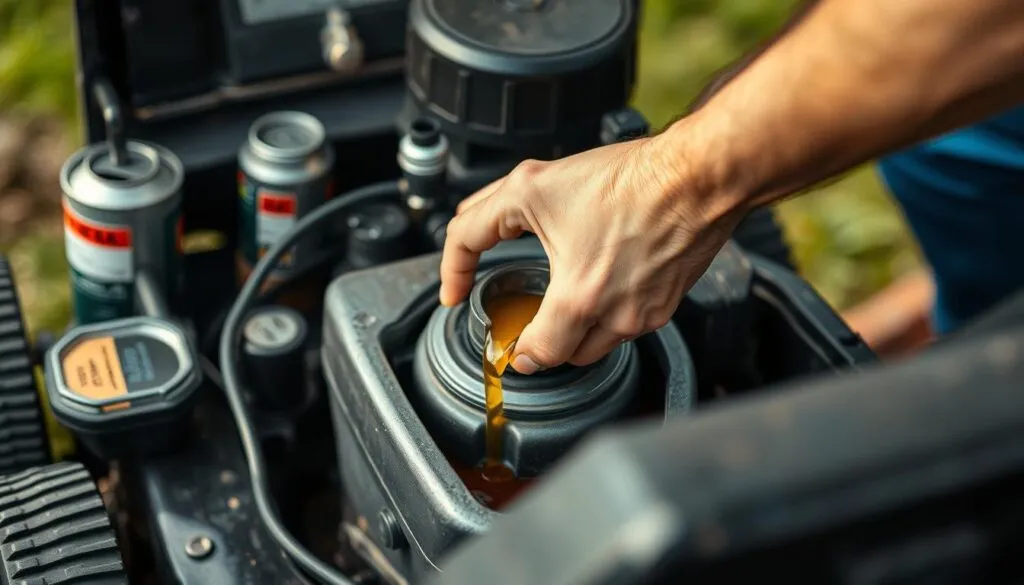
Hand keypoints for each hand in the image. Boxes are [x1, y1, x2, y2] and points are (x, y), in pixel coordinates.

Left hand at [440, 130, 744, 373]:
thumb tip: (460, 239)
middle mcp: (616, 317)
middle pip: (567, 357)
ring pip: (600, 345)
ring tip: (571, 296)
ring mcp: (646, 315)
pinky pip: (630, 326)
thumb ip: (482, 219)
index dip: (514, 352)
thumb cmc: (626, 180)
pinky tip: (607, 281)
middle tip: (532, 322)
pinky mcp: (669, 306)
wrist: (698, 176)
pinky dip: (611, 314)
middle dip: (546, 342)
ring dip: (579, 331)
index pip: (537, 354)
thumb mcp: (532, 187)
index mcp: (578, 298)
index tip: (505, 347)